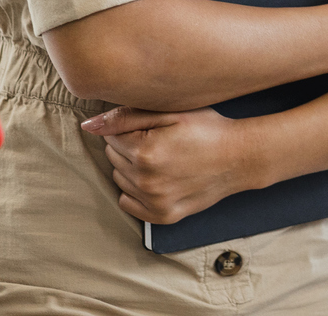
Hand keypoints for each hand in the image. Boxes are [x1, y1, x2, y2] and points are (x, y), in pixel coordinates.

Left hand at [82, 106, 254, 224]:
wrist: (239, 158)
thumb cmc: (207, 128)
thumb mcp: (171, 112)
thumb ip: (126, 117)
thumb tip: (88, 126)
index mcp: (146, 153)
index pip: (110, 137)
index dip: (129, 127)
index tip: (151, 125)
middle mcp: (147, 182)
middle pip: (113, 157)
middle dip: (127, 145)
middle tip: (156, 138)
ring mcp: (155, 203)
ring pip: (119, 179)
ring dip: (130, 166)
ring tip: (159, 156)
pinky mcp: (163, 216)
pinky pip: (128, 203)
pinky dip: (134, 190)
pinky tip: (155, 176)